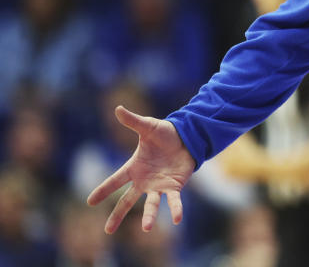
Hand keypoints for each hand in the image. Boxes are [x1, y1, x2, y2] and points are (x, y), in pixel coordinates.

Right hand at [86, 106, 195, 232]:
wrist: (187, 137)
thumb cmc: (165, 133)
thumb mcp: (148, 126)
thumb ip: (133, 121)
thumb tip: (118, 108)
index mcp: (134, 168)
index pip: (115, 180)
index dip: (103, 190)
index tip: (90, 201)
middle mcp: (144, 181)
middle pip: (128, 200)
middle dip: (118, 215)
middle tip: (107, 231)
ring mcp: (159, 186)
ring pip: (152, 204)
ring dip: (149, 216)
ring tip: (147, 228)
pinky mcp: (175, 187)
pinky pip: (175, 200)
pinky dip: (176, 209)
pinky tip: (178, 219)